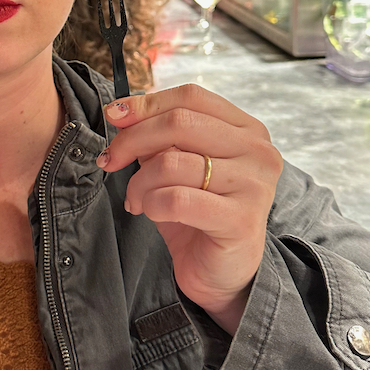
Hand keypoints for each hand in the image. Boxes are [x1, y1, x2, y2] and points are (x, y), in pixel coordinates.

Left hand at [97, 85, 282, 333]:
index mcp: (247, 129)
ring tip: (136, 198)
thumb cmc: (197, 213)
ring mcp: (253, 185)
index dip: (147, 103)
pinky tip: (149, 213)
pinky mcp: (240, 220)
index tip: (114, 116)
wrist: (221, 273)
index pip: (191, 96)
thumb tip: (122, 112)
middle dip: (132, 139)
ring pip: (172, 162)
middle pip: (180, 122)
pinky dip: (151, 203)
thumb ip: (160, 136)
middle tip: (111, 160)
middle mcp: (258, 151)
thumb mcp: (178, 165)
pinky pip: (175, 199)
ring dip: (139, 181)